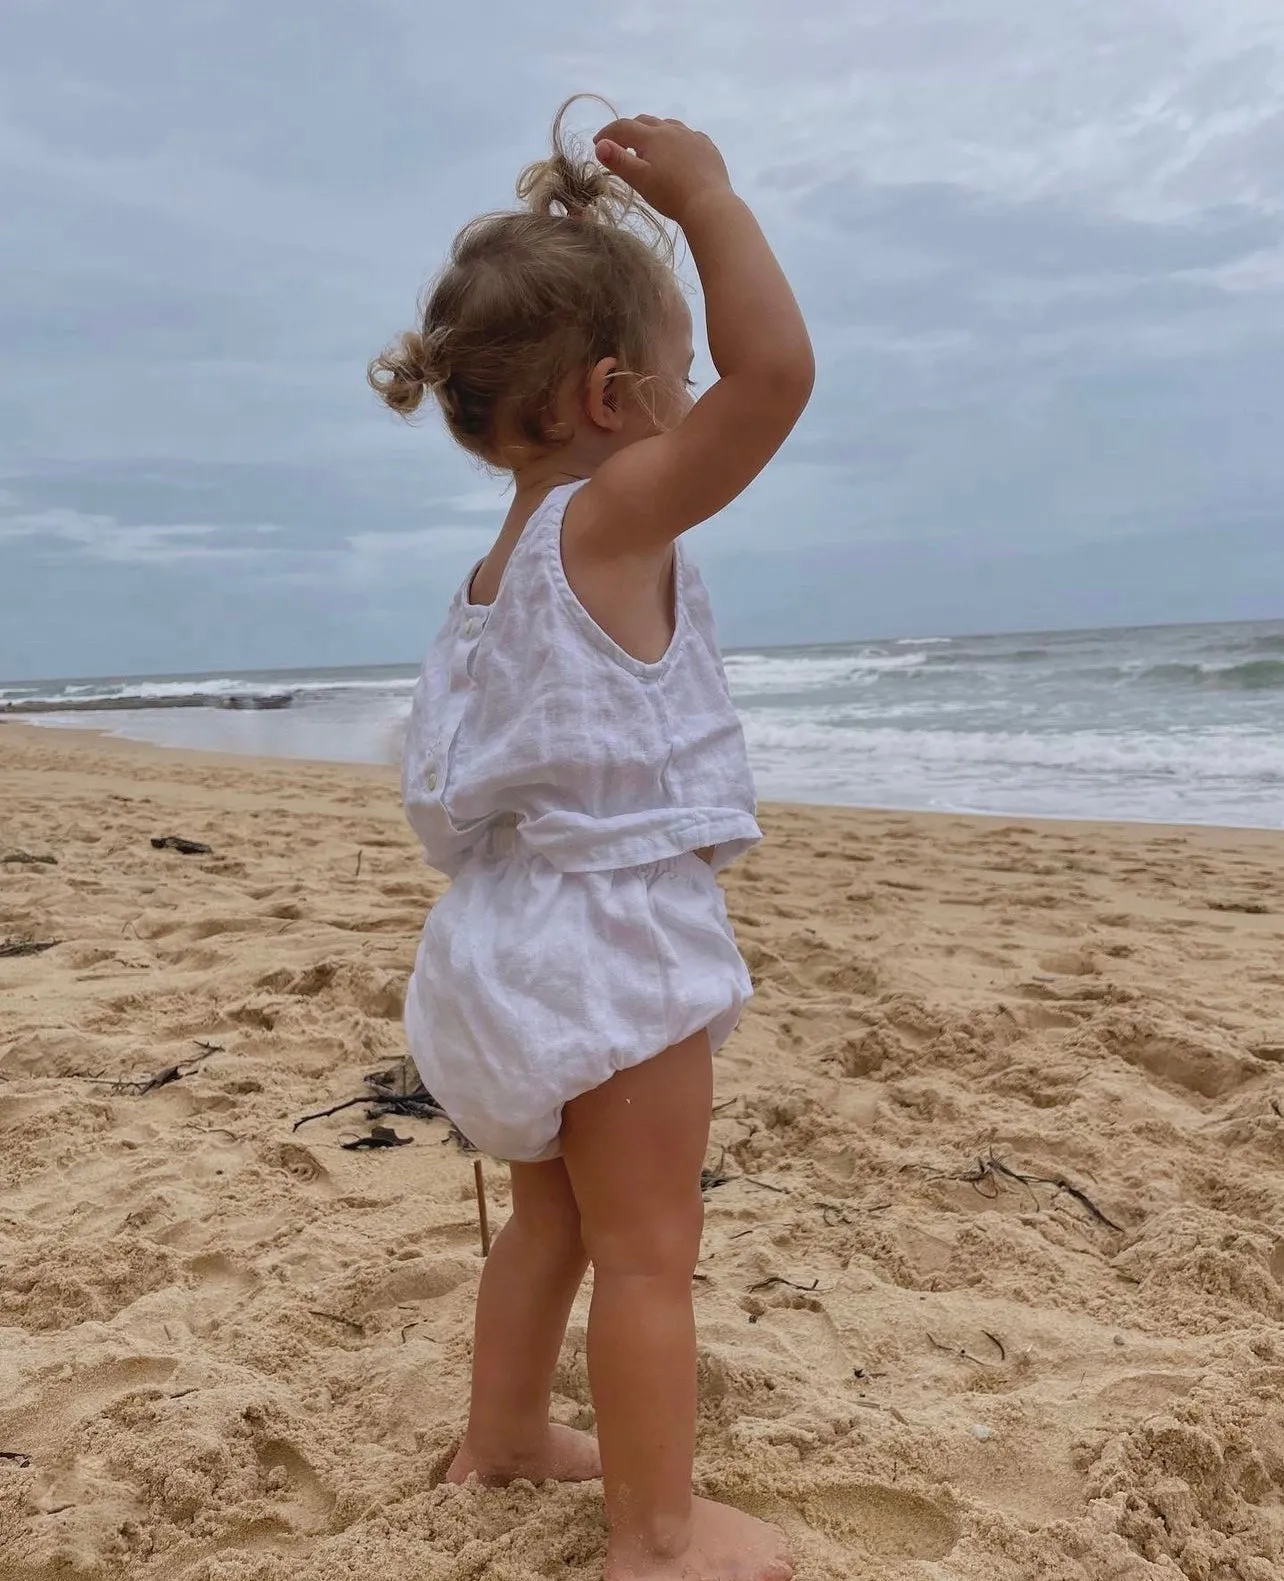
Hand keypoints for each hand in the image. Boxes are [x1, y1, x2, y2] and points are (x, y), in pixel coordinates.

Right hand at [594, 115, 732, 227]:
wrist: (709, 205)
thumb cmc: (670, 194)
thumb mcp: (640, 179)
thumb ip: (618, 160)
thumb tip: (600, 145)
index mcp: (653, 136)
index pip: (624, 127)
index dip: (608, 133)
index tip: (597, 143)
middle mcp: (672, 129)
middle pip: (645, 121)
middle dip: (629, 131)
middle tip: (621, 146)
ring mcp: (692, 136)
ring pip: (668, 125)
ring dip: (653, 132)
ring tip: (649, 148)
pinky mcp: (707, 147)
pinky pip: (688, 135)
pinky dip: (676, 139)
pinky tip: (677, 152)